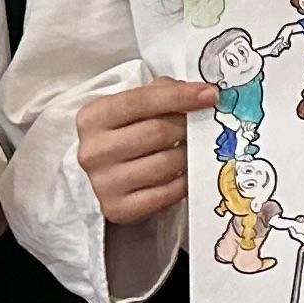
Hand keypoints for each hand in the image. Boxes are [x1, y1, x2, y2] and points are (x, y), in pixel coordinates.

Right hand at [75, 78, 215, 226]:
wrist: (102, 179)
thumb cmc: (121, 136)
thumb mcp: (130, 109)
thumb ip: (159, 93)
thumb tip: (199, 94)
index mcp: (93, 118)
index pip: (141, 101)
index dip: (180, 96)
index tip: (210, 95)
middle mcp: (94, 151)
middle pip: (158, 132)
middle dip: (188, 126)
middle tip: (203, 125)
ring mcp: (104, 183)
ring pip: (167, 163)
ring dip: (189, 154)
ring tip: (194, 149)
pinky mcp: (119, 209)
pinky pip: (167, 193)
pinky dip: (185, 181)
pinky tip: (187, 172)